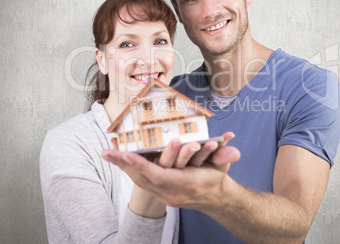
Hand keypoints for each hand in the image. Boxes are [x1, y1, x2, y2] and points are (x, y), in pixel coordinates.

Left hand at [102, 132, 240, 209]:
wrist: (215, 198)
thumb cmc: (216, 177)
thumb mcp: (221, 165)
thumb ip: (225, 154)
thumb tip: (232, 141)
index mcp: (186, 184)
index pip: (159, 175)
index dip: (142, 165)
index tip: (125, 154)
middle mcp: (172, 193)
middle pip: (143, 179)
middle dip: (124, 165)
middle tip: (107, 152)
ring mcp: (165, 196)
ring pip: (139, 182)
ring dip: (123, 168)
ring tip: (108, 154)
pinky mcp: (161, 195)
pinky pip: (142, 184)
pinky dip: (130, 172)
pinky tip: (120, 162)